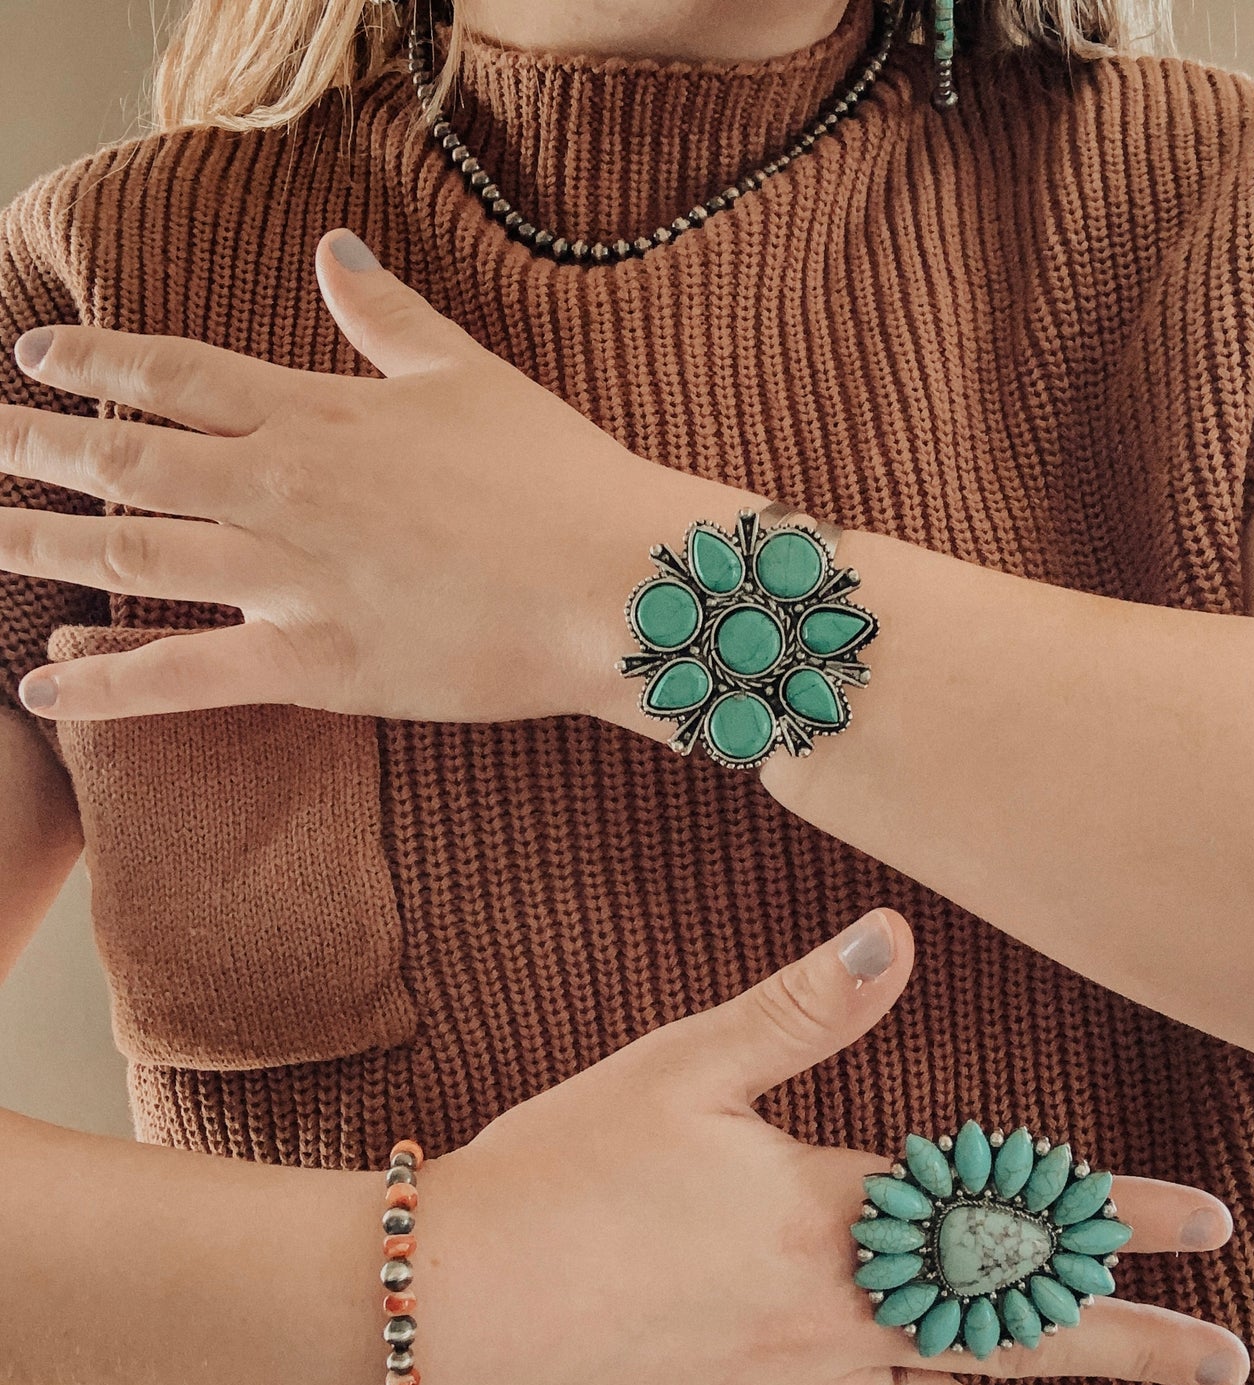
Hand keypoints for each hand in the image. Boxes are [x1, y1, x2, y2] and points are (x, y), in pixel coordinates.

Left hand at [3, 228, 672, 722]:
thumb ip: (388, 318)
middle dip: (34, 451)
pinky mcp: (314, 663)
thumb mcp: (472, 375)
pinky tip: (42, 686)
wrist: (618, 580)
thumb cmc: (561, 478)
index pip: (178, 373)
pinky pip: (185, 678)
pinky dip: (108, 684)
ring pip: (131, 557)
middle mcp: (284, 487)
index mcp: (320, 413)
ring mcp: (289, 577)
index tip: (39, 358)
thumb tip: (334, 251)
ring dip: (38, 547)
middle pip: (127, 460)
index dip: (98, 363)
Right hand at [420, 907, 1247, 1384]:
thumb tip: (896, 932)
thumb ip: (801, 1009)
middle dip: (1130, 1342)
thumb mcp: (680, 1068)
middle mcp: (831, 1317)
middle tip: (1235, 1365)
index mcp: (829, 1212)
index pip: (1004, 1212)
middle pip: (1010, 1334)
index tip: (1213, 1228)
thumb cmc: (558, 1173)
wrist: (443, 1306)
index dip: (1115, 1215)